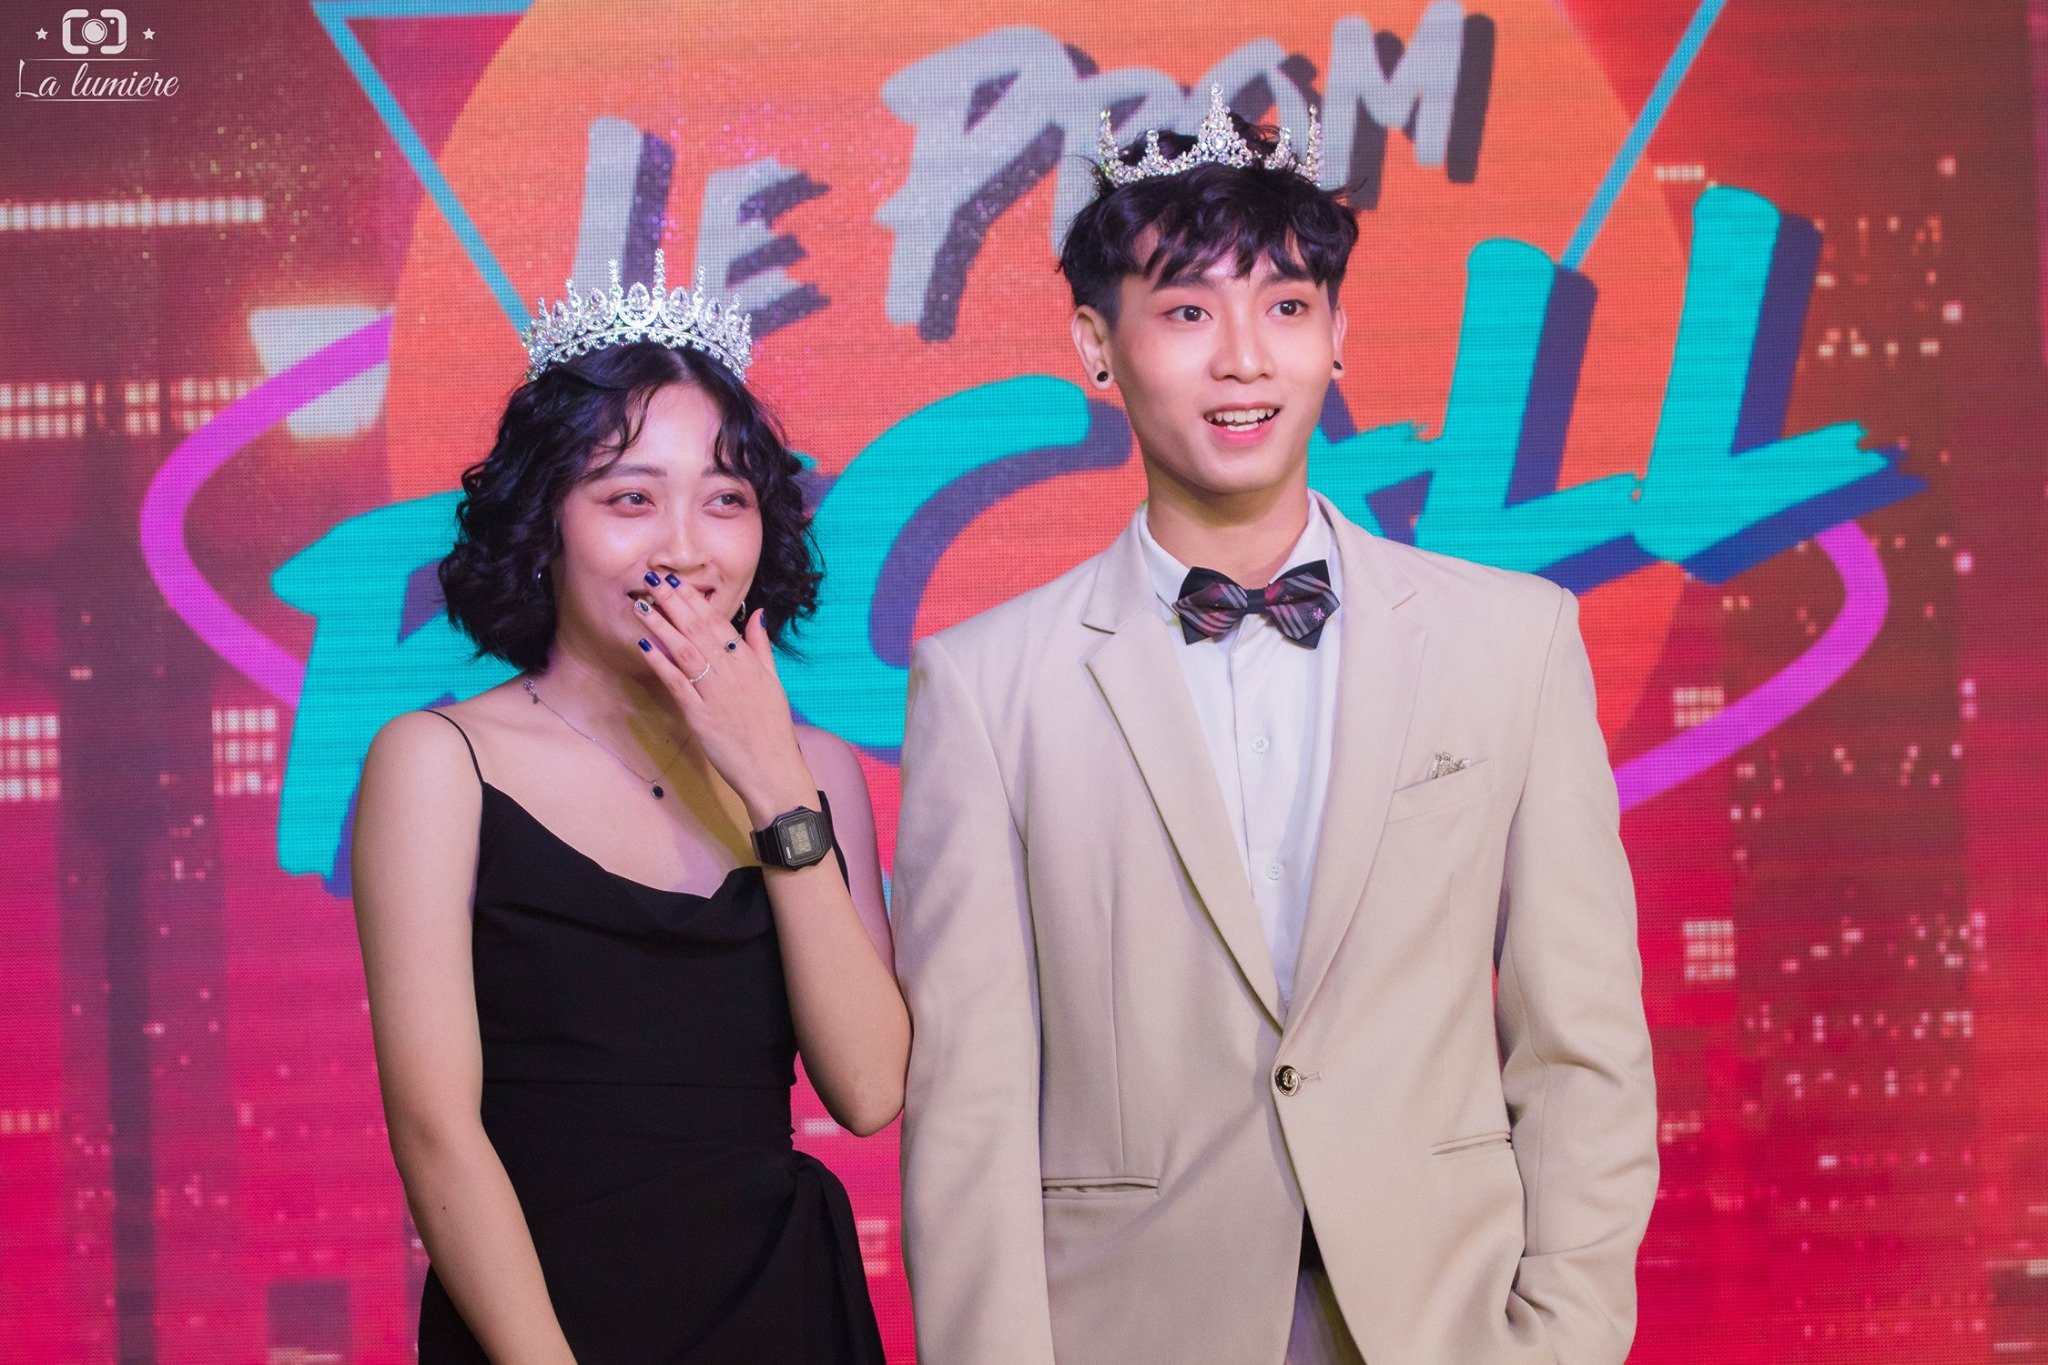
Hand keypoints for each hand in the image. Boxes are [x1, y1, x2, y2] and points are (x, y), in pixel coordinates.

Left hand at [633, 576, 814, 826]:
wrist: (772, 769)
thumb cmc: (772, 728)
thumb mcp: (774, 682)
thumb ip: (761, 647)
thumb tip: (757, 614)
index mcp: (749, 664)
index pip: (719, 623)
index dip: (695, 600)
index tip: (676, 580)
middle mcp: (732, 673)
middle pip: (698, 630)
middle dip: (673, 602)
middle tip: (651, 579)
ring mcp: (715, 694)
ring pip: (684, 651)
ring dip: (660, 626)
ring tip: (641, 605)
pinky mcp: (699, 716)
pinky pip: (677, 684)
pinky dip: (660, 663)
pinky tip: (644, 645)